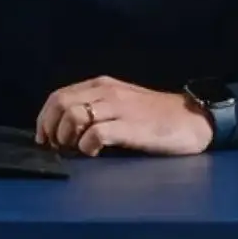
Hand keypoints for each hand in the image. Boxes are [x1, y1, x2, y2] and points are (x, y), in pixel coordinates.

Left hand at [35, 76, 213, 156]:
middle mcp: (106, 92)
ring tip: (76, 150)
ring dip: (67, 137)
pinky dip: (87, 147)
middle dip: (50, 128)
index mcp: (101, 85)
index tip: (44, 138)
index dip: (45, 118)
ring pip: (74, 116)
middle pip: (60, 103)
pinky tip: (94, 154)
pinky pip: (95, 134)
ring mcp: (118, 108)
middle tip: (57, 147)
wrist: (193, 119)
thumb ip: (95, 108)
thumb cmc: (155, 116)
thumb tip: (64, 128)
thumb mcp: (121, 103)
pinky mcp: (130, 126)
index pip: (58, 95)